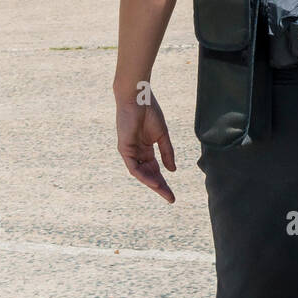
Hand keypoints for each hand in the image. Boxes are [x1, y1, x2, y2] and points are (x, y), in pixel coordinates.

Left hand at [116, 87, 176, 202]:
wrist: (138, 98)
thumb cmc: (150, 112)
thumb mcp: (162, 135)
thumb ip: (167, 152)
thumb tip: (172, 170)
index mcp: (146, 149)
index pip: (155, 170)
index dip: (164, 182)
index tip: (172, 194)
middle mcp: (137, 153)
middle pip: (149, 174)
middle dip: (160, 187)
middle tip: (170, 199)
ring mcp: (130, 152)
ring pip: (141, 173)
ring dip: (152, 183)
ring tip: (163, 191)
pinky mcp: (124, 149)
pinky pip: (134, 166)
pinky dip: (143, 174)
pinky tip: (154, 180)